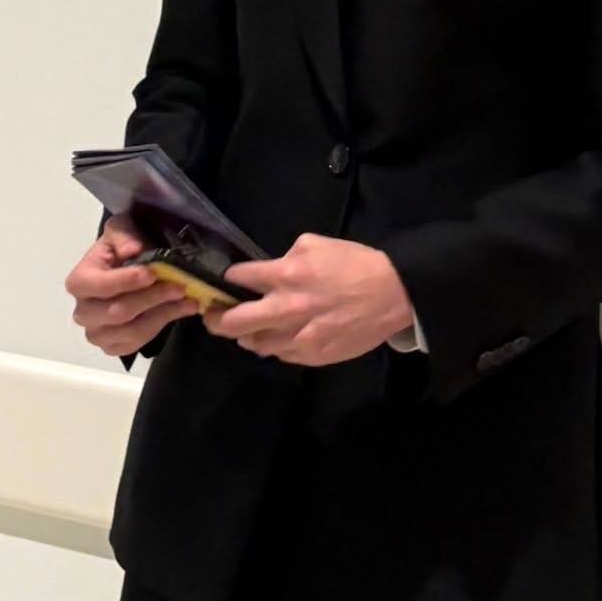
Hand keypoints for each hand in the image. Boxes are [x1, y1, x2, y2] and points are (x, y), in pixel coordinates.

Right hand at [66, 211, 207, 357]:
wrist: (122, 268)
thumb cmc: (119, 247)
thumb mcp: (120, 229)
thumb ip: (124, 235)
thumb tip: (132, 250)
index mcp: (79, 282)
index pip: (101, 286)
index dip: (127, 281)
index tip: (152, 274)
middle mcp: (82, 312)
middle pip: (119, 312)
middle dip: (152, 298)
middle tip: (180, 286)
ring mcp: (97, 333)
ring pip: (132, 331)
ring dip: (163, 314)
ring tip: (187, 299)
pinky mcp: (112, 347)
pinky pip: (138, 343)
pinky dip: (162, 325)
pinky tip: (179, 310)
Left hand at [202, 232, 414, 366]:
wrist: (391, 294)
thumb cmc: (355, 264)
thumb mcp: (317, 244)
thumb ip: (288, 255)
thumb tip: (273, 266)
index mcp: (285, 276)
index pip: (240, 278)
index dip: (228, 278)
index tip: (223, 281)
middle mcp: (285, 309)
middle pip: (234, 322)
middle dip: (215, 319)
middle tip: (210, 316)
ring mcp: (297, 337)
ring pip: (254, 344)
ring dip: (244, 336)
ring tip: (243, 329)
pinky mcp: (311, 356)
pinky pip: (280, 355)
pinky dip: (273, 345)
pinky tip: (275, 337)